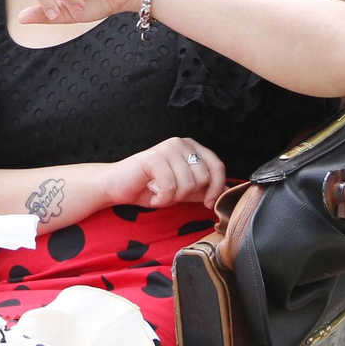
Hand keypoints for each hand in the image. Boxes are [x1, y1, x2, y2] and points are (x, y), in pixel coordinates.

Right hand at [103, 137, 226, 209]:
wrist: (116, 186)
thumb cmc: (148, 187)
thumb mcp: (182, 190)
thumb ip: (202, 189)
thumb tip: (227, 192)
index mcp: (191, 147)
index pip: (217, 166)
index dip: (216, 188)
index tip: (207, 203)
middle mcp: (181, 142)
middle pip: (203, 177)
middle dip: (187, 194)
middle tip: (169, 193)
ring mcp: (167, 147)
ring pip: (187, 184)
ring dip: (172, 197)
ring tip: (159, 192)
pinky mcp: (154, 158)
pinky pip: (170, 187)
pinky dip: (162, 199)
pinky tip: (152, 194)